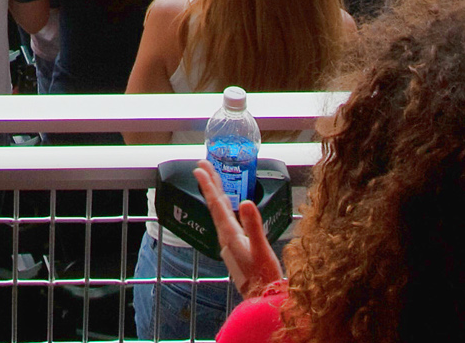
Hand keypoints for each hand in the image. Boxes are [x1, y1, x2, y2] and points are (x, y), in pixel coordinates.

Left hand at [198, 163, 283, 298]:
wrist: (262, 300)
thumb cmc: (264, 277)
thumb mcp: (261, 249)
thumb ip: (254, 226)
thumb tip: (247, 202)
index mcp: (231, 236)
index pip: (217, 205)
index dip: (209, 185)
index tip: (200, 168)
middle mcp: (227, 238)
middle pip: (216, 206)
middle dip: (210, 185)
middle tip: (203, 165)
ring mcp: (231, 244)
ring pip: (221, 214)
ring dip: (217, 195)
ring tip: (214, 180)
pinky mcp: (236, 249)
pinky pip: (227, 221)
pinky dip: (226, 208)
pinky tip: (229, 207)